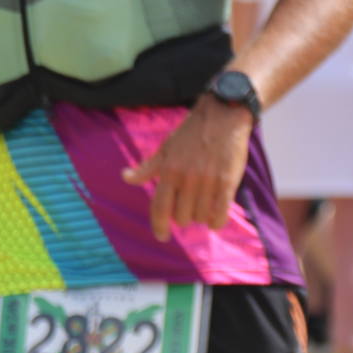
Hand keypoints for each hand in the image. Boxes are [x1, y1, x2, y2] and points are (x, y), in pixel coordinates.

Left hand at [121, 97, 253, 241]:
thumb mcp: (165, 149)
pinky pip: (220, 213)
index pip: (159, 208)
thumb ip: (147, 168)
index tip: (162, 236)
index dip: (159, 226)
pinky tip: (215, 218)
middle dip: (183, 217)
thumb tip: (125, 178)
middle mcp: (186, 177)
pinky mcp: (227, 182)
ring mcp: (207, 180)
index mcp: (168, 170)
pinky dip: (216, 221)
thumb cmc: (191, 133)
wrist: (222, 116)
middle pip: (181, 217)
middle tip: (188, 207)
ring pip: (200, 217)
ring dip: (200, 216)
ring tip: (203, 205)